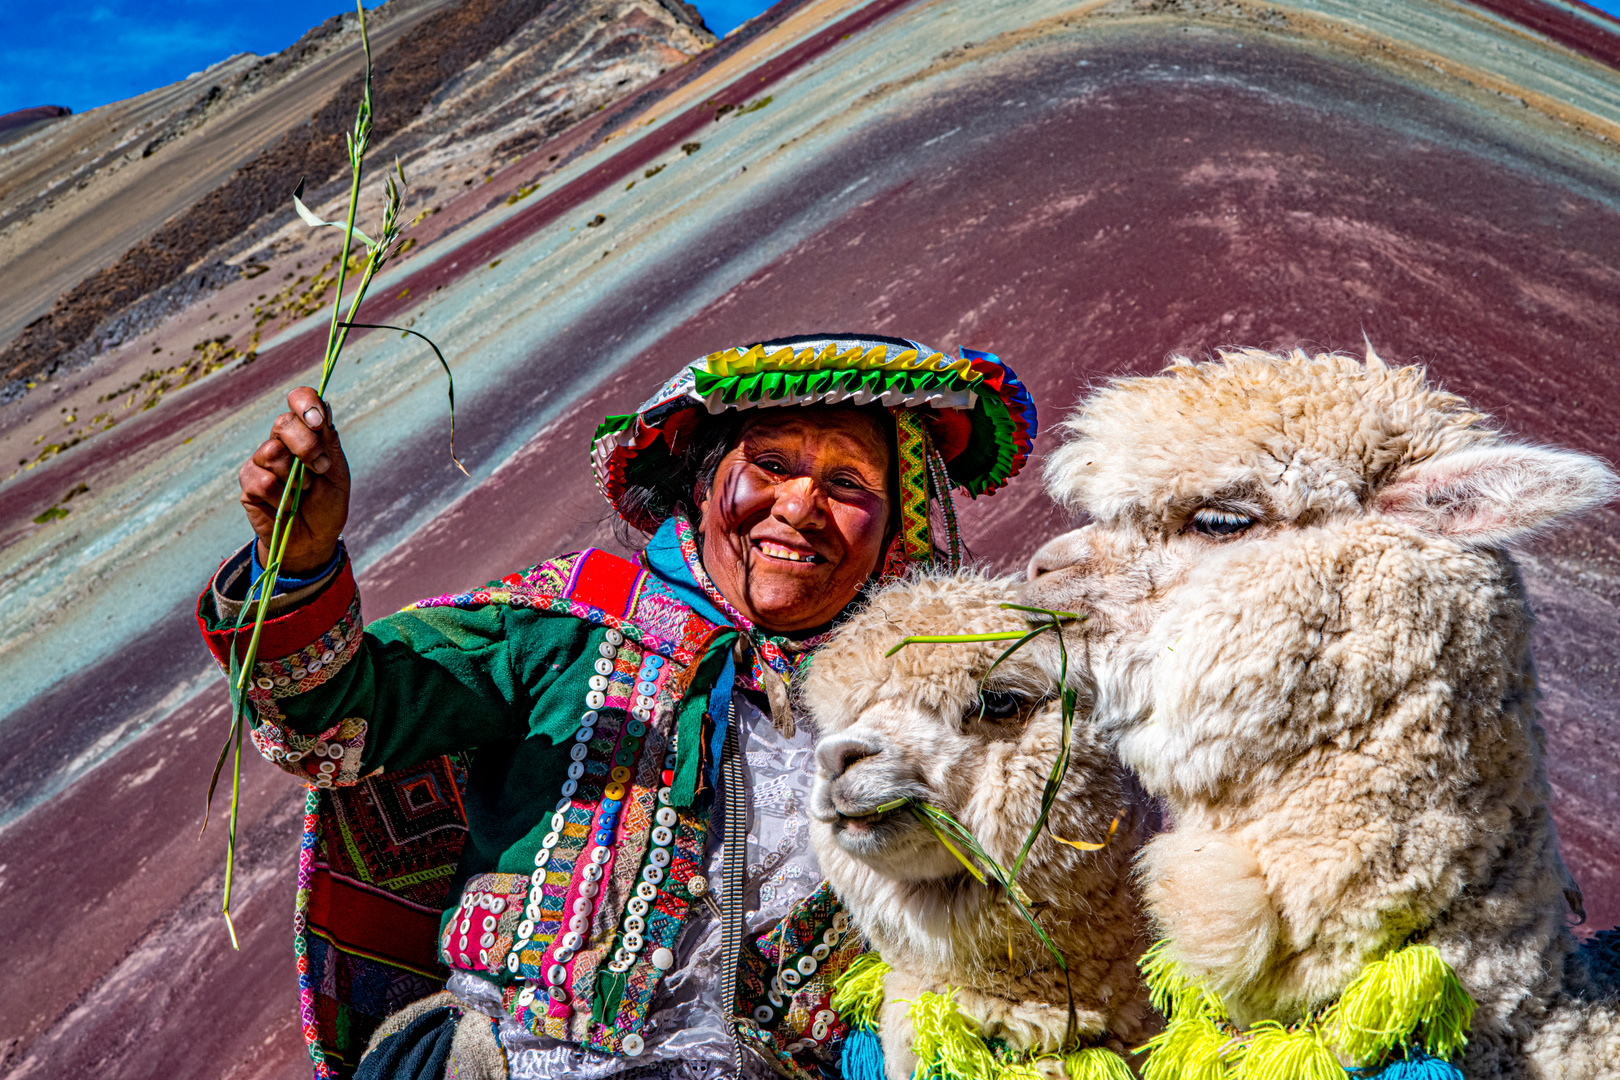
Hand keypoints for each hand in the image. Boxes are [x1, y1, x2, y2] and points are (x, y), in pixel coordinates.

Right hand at [239, 387, 350, 575]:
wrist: (314, 540)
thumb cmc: (327, 504)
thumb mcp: (337, 473)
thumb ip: (328, 441)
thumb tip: (324, 406)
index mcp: (306, 433)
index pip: (299, 400)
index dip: (305, 403)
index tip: (318, 422)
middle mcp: (280, 441)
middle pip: (283, 424)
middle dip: (307, 447)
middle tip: (321, 468)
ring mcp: (261, 462)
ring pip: (272, 454)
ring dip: (296, 479)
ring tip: (303, 493)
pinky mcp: (248, 484)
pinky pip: (262, 482)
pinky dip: (281, 498)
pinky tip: (286, 506)